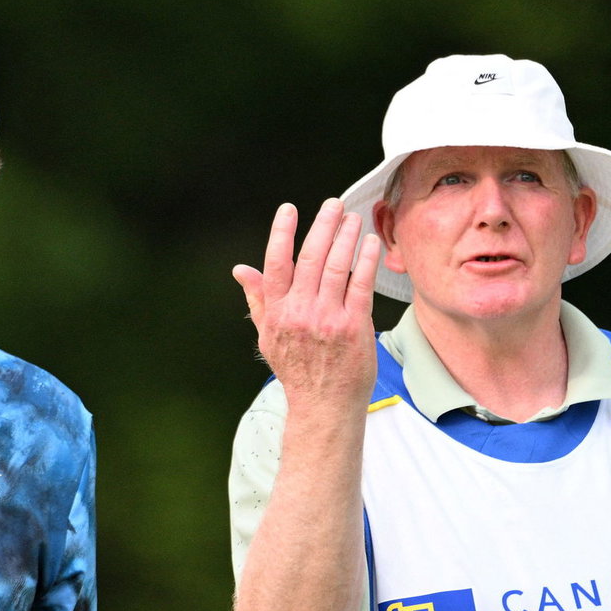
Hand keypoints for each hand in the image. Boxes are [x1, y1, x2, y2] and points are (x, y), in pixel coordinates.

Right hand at [233, 199, 380, 410]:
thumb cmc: (296, 370)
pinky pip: (361, 285)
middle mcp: (300, 313)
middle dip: (323, 225)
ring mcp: (328, 320)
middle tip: (333, 204)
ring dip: (346, 237)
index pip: (276, 263)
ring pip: (337, 266)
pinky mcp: (354, 327)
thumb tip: (240, 270)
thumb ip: (258, 299)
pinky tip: (369, 243)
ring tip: (353, 218)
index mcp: (277, 313)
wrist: (323, 406)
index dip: (281, 232)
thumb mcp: (268, 336)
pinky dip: (366, 260)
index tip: (289, 209)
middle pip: (310, 258)